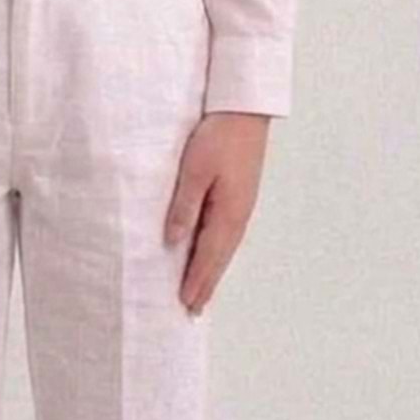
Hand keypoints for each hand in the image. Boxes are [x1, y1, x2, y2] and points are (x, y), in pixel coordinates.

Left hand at [163, 112, 271, 314]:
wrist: (245, 110)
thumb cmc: (218, 136)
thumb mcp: (194, 171)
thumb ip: (184, 207)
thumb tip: (174, 241)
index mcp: (228, 213)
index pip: (208, 256)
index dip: (196, 281)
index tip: (186, 304)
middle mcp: (239, 215)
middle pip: (220, 258)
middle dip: (206, 284)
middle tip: (193, 309)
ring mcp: (242, 205)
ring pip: (225, 248)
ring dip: (212, 270)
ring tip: (201, 290)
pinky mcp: (240, 195)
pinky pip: (227, 233)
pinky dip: (217, 251)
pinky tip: (211, 254)